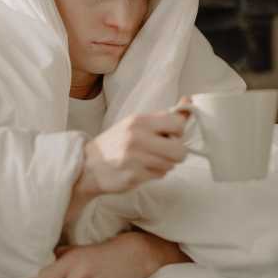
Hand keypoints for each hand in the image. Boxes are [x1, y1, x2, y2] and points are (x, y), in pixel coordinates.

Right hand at [73, 96, 193, 197]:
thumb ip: (164, 116)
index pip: (177, 123)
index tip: (170, 134)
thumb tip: (188, 100)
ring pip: (171, 165)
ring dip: (165, 164)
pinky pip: (160, 175)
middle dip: (176, 153)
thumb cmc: (117, 142)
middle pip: (180, 150)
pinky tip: (141, 169)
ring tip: (148, 160)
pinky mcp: (134, 176)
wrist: (89, 165)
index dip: (179, 131)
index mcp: (139, 121)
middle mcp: (137, 138)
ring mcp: (135, 159)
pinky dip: (154, 174)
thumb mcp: (137, 123)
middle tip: (165, 151)